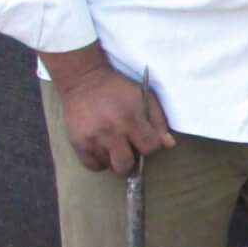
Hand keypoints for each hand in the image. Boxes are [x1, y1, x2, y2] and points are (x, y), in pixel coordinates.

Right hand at [57, 65, 174, 172]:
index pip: (149, 148)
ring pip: (110, 166)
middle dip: (132, 161)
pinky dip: (100, 161)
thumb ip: (158, 121)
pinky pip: (93, 166)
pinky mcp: (78, 143)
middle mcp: (111, 132)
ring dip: (115, 159)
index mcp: (131, 119)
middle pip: (126, 165)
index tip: (145, 140)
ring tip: (113, 144)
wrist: (84, 80)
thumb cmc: (117, 88)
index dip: (150, 145)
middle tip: (129, 149)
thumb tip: (169, 144)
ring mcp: (93, 139)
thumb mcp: (143, 97)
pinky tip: (102, 149)